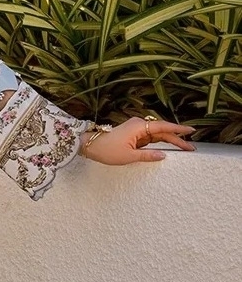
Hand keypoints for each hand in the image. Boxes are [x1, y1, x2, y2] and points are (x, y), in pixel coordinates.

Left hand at [80, 117, 195, 164]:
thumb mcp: (128, 156)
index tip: (191, 131)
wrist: (90, 146)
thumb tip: (163, 155)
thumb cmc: (106, 150)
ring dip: (169, 141)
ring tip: (183, 148)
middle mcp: (139, 125)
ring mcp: (136, 129)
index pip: (164, 127)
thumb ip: (148, 155)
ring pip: (157, 135)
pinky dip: (158, 143)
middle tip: (190, 148)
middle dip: (177, 139)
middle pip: (162, 131)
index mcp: (139, 127)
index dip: (178, 129)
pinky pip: (149, 138)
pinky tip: (166, 148)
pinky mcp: (133, 134)